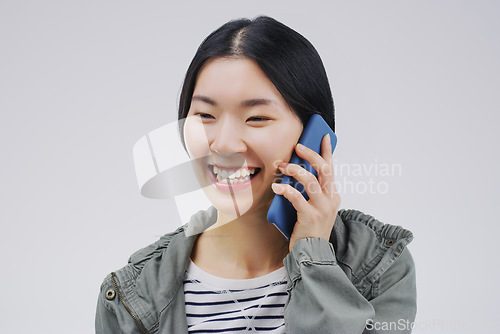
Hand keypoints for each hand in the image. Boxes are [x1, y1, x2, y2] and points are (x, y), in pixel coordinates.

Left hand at [271, 134, 340, 251]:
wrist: (312, 253)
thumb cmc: (310, 228)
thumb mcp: (315, 207)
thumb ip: (311, 191)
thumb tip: (298, 171)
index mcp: (332, 196)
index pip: (331, 168)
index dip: (328, 151)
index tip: (324, 136)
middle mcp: (330, 200)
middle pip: (324, 170)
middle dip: (311, 154)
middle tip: (298, 146)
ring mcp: (322, 208)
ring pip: (311, 181)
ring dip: (296, 170)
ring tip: (283, 167)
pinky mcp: (310, 217)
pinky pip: (297, 197)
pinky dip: (286, 189)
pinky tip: (277, 187)